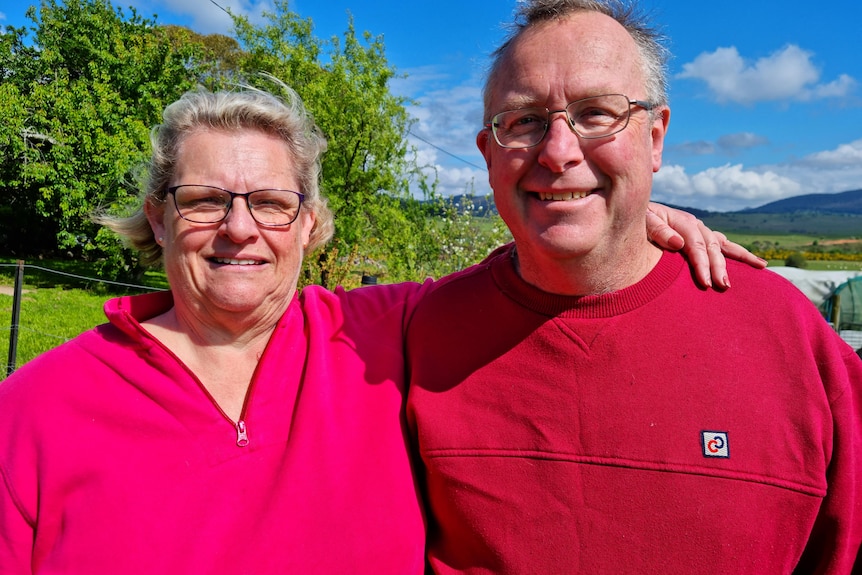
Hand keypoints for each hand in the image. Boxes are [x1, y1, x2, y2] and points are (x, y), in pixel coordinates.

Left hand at [646, 202, 766, 289]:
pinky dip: (737, 252)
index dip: (702, 265)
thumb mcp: (641, 221)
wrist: (633, 209)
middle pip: (712, 247)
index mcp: (682, 221)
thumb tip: (679, 244)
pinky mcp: (700, 235)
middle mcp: (694, 224)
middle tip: (723, 286)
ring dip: (738, 258)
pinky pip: (722, 243)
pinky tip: (753, 260)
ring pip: (723, 244)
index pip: (696, 246)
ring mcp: (699, 229)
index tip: (706, 283)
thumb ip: (657, 230)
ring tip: (759, 268)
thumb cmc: (635, 219)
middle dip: (719, 267)